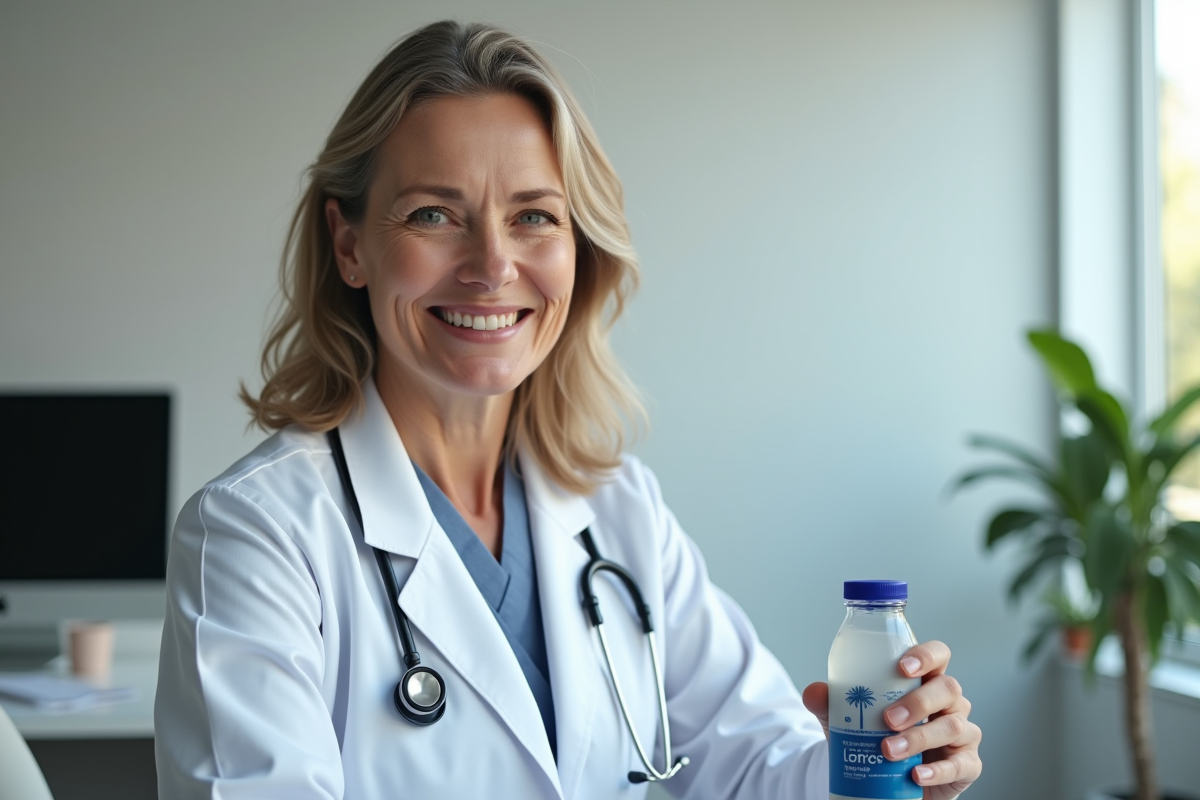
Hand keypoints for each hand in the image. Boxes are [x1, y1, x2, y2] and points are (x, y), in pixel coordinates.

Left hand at [801, 640, 981, 798]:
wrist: (890, 781)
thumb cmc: (877, 738)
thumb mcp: (852, 719)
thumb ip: (833, 703)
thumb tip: (813, 692)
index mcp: (926, 681)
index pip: (938, 656)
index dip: (926, 655)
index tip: (902, 666)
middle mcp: (949, 702)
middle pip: (948, 688)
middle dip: (917, 702)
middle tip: (887, 719)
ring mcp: (962, 732)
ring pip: (952, 726)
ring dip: (918, 738)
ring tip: (888, 751)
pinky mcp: (966, 764)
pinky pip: (961, 764)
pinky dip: (937, 771)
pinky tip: (915, 775)